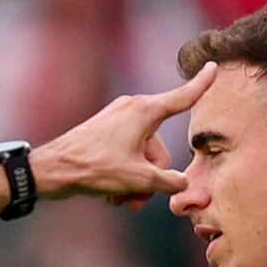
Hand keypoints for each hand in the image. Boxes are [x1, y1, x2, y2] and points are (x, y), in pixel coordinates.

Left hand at [31, 76, 197, 207]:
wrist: (52, 169)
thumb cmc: (94, 168)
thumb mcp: (138, 179)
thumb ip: (167, 182)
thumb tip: (182, 183)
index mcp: (144, 111)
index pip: (181, 98)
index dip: (201, 84)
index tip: (214, 66)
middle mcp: (132, 110)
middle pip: (159, 149)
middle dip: (151, 177)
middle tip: (135, 200)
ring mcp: (117, 120)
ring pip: (142, 157)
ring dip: (135, 183)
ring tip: (119, 200)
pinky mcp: (105, 132)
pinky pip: (126, 155)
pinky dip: (123, 176)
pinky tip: (110, 195)